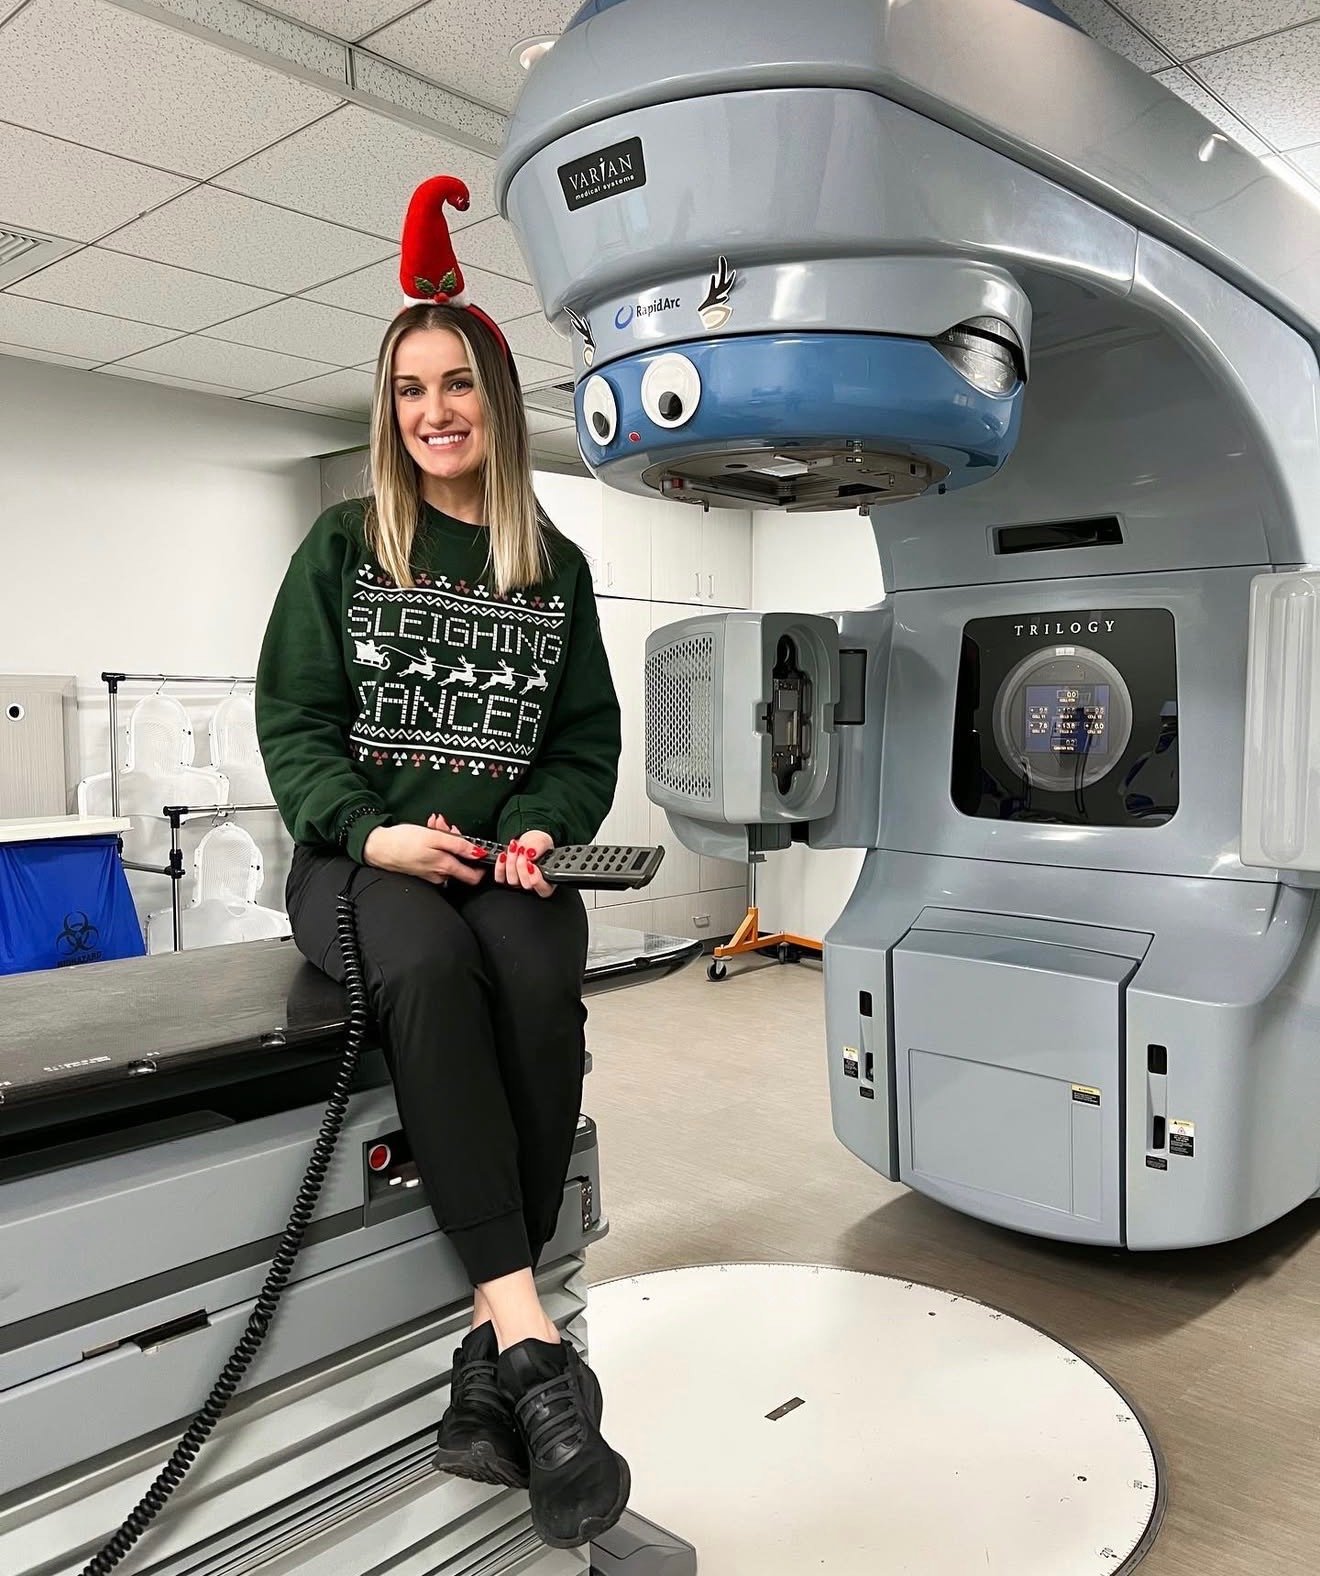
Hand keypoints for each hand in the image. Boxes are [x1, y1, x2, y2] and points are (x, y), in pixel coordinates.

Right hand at [363, 815, 488, 886]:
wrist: (378, 847)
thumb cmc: (404, 841)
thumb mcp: (435, 838)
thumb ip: (459, 846)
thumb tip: (479, 854)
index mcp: (446, 868)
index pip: (473, 877)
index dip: (480, 863)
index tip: (479, 848)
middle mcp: (440, 875)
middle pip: (460, 861)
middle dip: (458, 841)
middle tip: (448, 826)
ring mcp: (430, 873)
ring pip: (447, 855)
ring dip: (445, 838)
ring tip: (435, 824)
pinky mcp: (422, 868)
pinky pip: (436, 855)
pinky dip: (435, 843)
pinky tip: (428, 829)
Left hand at [495, 830, 554, 897]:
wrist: (527, 843)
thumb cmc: (538, 845)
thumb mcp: (543, 841)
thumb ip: (540, 847)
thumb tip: (531, 853)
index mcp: (549, 880)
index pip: (544, 889)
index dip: (537, 878)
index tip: (532, 864)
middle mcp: (533, 886)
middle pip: (526, 885)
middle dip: (522, 868)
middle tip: (522, 853)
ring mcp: (518, 884)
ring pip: (512, 881)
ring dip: (511, 863)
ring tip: (514, 848)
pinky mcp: (505, 879)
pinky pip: (500, 878)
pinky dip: (500, 866)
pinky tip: (503, 855)